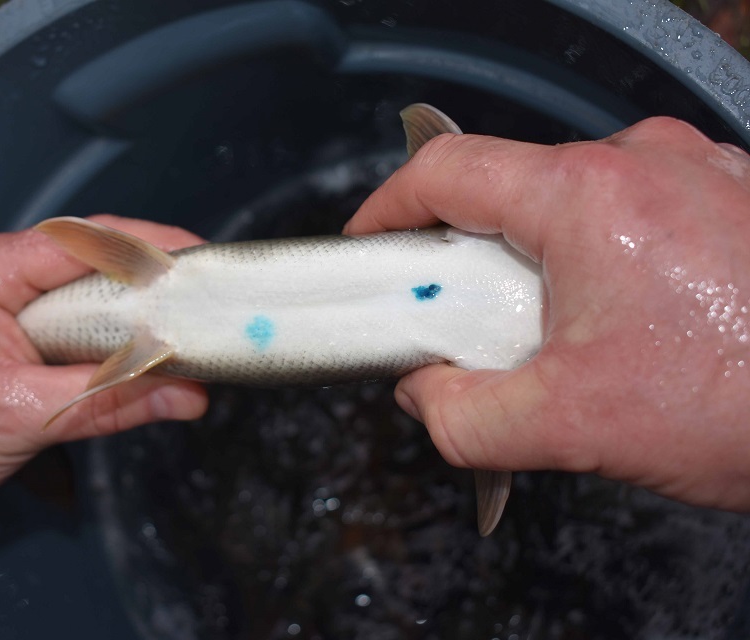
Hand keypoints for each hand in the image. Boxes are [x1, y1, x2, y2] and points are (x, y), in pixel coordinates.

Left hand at [0, 214, 207, 636]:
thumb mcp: (25, 420)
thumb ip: (114, 401)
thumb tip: (189, 395)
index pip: (82, 240)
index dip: (149, 248)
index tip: (201, 262)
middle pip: (83, 255)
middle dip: (144, 277)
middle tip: (200, 300)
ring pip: (72, 284)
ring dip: (120, 306)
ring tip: (174, 326)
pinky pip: (55, 309)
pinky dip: (94, 327)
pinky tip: (123, 348)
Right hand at [346, 117, 749, 511]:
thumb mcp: (573, 426)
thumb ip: (464, 418)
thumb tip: (424, 397)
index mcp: (588, 196)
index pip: (446, 170)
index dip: (388, 208)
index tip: (368, 248)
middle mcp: (640, 163)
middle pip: (504, 191)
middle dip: (467, 262)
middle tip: (461, 328)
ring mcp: (690, 174)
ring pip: (566, 208)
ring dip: (536, 270)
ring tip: (555, 344)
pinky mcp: (722, 200)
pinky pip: (623, 218)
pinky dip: (593, 267)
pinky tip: (615, 331)